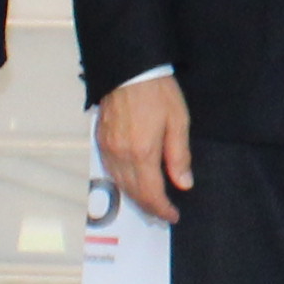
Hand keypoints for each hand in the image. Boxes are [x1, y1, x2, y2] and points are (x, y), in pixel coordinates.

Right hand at [99, 71, 196, 224]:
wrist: (130, 69)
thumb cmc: (158, 92)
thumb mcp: (178, 122)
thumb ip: (179, 156)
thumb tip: (183, 183)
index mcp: (142, 152)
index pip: (151, 193)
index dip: (162, 208)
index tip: (173, 215)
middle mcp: (121, 155)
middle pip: (133, 192)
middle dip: (149, 206)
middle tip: (163, 212)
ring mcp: (108, 148)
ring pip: (120, 184)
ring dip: (135, 196)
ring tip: (150, 201)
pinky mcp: (100, 139)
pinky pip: (110, 170)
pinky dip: (122, 182)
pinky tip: (132, 181)